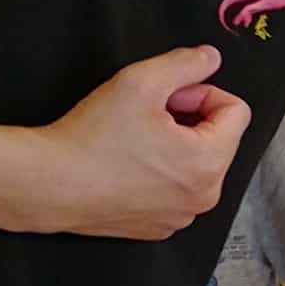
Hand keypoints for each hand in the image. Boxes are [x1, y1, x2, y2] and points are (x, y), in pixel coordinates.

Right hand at [24, 48, 249, 236]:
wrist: (48, 184)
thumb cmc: (92, 137)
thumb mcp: (141, 81)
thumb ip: (186, 63)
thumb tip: (211, 58)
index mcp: (209, 163)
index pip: (236, 112)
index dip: (200, 92)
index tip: (165, 96)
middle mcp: (203, 197)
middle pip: (217, 139)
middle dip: (188, 119)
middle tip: (146, 115)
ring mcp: (179, 217)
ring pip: (195, 164)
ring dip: (174, 145)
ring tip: (134, 140)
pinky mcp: (156, 227)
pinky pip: (174, 190)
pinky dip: (159, 172)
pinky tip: (126, 165)